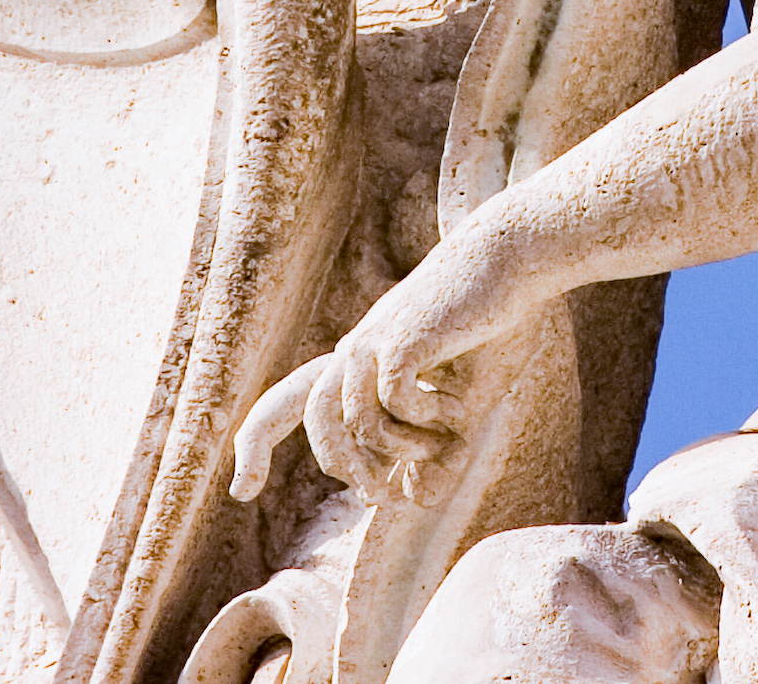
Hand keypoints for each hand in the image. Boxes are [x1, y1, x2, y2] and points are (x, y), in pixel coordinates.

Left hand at [230, 246, 500, 504]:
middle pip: (309, 412)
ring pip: (356, 421)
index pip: (291, 401)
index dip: (257, 444)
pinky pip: (393, 402)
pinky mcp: (402, 338)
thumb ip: (438, 451)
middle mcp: (357, 349)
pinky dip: (426, 420)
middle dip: (337, 464)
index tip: (240, 492)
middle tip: (377, 498)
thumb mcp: (464, 406)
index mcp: (361, 361)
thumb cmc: (494, 325)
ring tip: (445, 446)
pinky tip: (459, 410)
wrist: (517, 259)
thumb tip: (413, 498)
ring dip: (402, 448)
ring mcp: (376, 339)